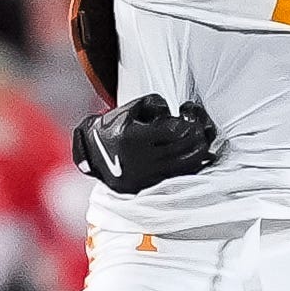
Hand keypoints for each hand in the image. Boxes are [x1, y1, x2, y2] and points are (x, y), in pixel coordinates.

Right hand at [73, 95, 221, 194]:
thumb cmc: (112, 128)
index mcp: (133, 138)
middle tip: (196, 123)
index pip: (174, 131)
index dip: (187, 120)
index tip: (186, 114)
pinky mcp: (149, 186)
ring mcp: (146, 176)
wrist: (90, 154)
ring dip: (199, 149)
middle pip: (185, 148)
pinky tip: (195, 154)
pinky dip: (193, 164)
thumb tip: (176, 114)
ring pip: (187, 164)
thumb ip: (155, 103)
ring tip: (197, 137)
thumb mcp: (130, 108)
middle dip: (198, 132)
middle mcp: (140, 160)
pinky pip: (181, 176)